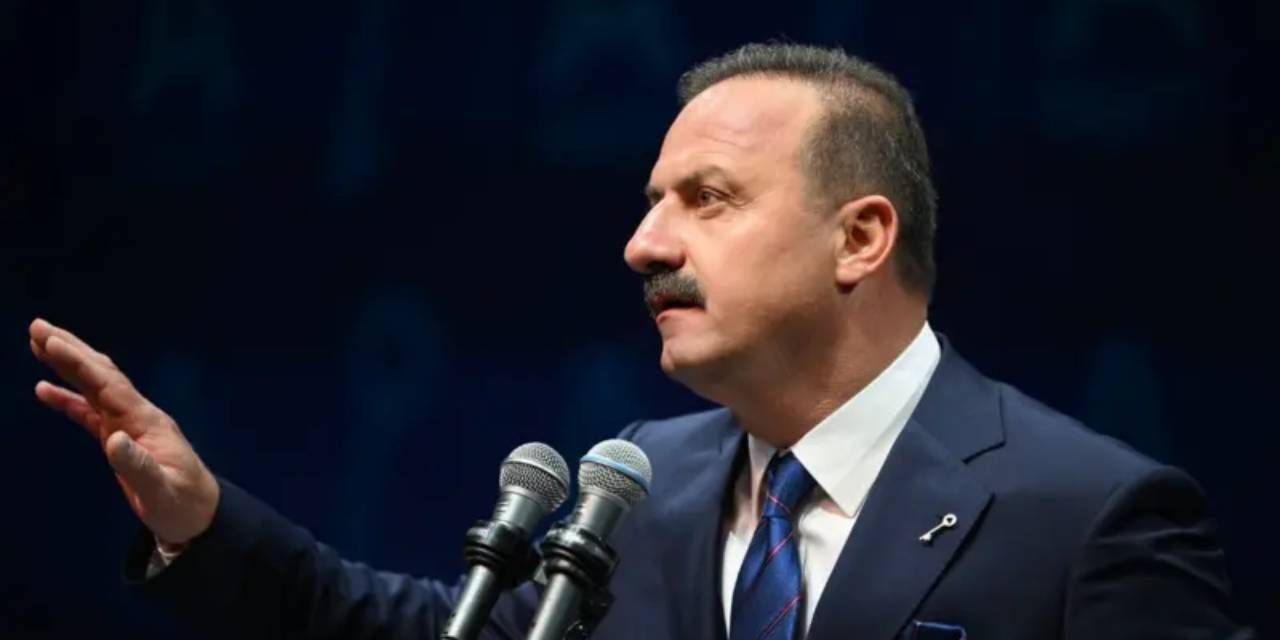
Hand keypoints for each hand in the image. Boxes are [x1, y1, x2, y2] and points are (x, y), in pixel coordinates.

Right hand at [29, 318, 219, 545]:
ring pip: (94, 387)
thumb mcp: (162, 492)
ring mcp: (129, 425)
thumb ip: (139, 467)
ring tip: (37, 343)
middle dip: (70, 350)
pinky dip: (68, 398)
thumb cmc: (183, 506)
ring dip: (67, 365)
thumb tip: (113, 440)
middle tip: (37, 326)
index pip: (108, 385)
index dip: (80, 363)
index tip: (51, 341)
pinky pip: (90, 411)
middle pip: (101, 375)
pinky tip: (44, 389)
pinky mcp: (121, 439)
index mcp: (147, 422)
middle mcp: (138, 416)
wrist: (200, 517)